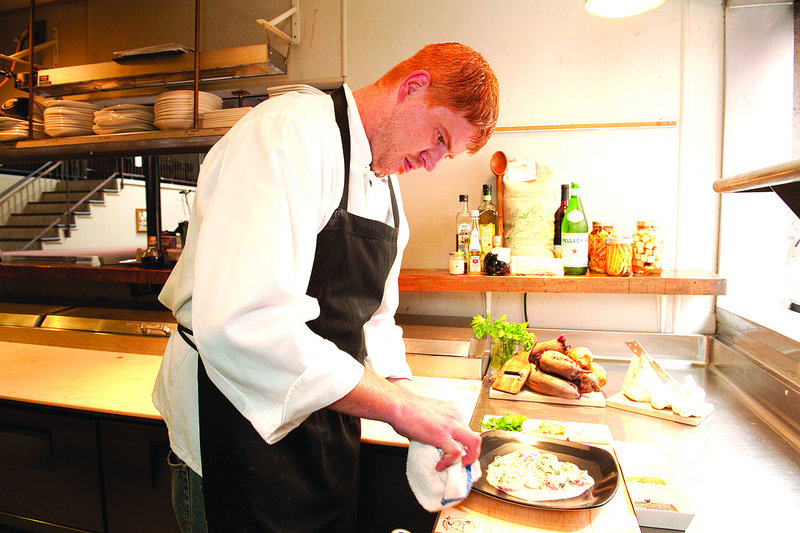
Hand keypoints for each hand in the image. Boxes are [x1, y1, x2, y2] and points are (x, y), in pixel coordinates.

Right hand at [329, 369, 480, 469]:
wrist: (398, 405)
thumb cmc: (406, 409)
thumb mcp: (428, 413)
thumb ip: (435, 425)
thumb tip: (430, 440)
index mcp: (451, 410)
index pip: (466, 428)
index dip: (463, 443)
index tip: (458, 451)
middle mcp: (455, 416)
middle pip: (475, 436)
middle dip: (472, 453)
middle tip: (464, 462)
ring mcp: (450, 425)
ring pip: (474, 443)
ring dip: (469, 458)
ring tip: (458, 466)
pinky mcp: (442, 435)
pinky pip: (455, 453)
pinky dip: (449, 462)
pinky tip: (440, 465)